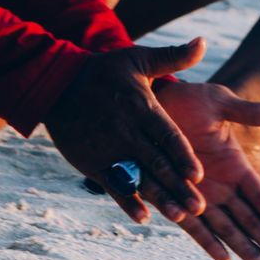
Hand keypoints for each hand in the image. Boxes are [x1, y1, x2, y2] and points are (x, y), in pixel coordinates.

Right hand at [46, 39, 207, 224]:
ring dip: (158, 199)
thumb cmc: (102, 72)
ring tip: (177, 216)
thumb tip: (203, 43)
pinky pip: (112, 186)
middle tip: (199, 208)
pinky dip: (127, 202)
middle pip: (157, 163)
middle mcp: (125, 132)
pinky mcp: (92, 163)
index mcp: (140, 108)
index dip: (182, 157)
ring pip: (138, 179)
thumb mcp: (137, 58)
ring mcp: (107, 151)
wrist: (56, 85)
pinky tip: (142, 216)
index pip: (166, 136)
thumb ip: (172, 58)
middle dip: (178, 187)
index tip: (198, 176)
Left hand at [155, 81, 259, 259]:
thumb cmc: (191, 101)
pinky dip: (207, 240)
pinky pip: (193, 225)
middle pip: (249, 219)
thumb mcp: (223, 104)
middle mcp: (221, 186)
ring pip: (226, 227)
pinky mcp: (175, 198)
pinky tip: (223, 258)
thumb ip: (252, 112)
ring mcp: (199, 195)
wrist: (156, 104)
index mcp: (236, 166)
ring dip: (244, 247)